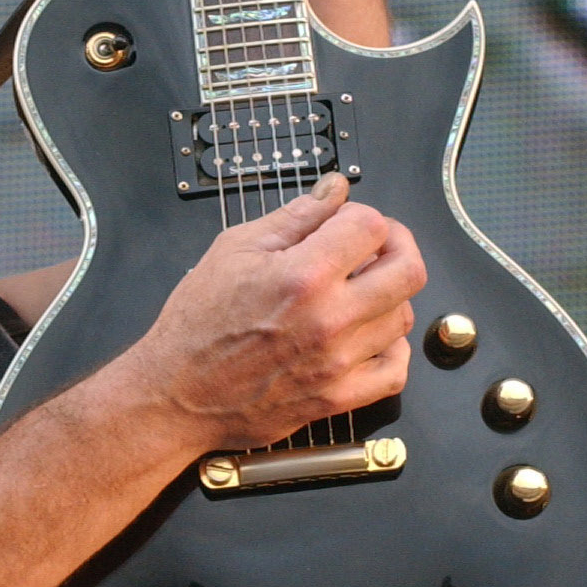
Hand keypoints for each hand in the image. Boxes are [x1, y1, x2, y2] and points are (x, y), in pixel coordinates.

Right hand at [121, 174, 420, 451]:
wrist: (177, 393)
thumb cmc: (197, 323)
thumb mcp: (234, 249)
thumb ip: (294, 216)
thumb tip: (334, 189)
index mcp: (304, 274)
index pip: (371, 226)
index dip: (361, 215)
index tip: (346, 222)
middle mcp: (330, 318)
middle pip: (409, 270)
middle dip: (397, 246)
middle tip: (375, 247)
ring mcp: (339, 362)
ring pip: (403, 317)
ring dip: (389, 296)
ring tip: (359, 292)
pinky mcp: (338, 397)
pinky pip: (396, 371)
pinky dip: (393, 349)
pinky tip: (369, 335)